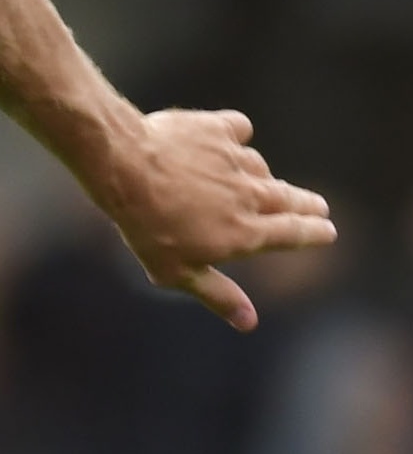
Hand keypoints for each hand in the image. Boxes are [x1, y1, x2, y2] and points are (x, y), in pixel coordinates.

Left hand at [99, 109, 334, 329]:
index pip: (293, 233)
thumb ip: (217, 295)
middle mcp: (249, 194)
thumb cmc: (147, 228)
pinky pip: (238, 132)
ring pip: (260, 169)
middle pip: (289, 199)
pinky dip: (236, 138)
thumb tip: (248, 322)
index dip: (314, 233)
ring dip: (262, 177)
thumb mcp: (177, 273)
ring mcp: (236, 160)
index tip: (328, 232)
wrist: (126, 169)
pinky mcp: (219, 130)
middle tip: (319, 206)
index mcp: (245, 232)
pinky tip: (229, 142)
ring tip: (258, 184)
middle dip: (307, 205)